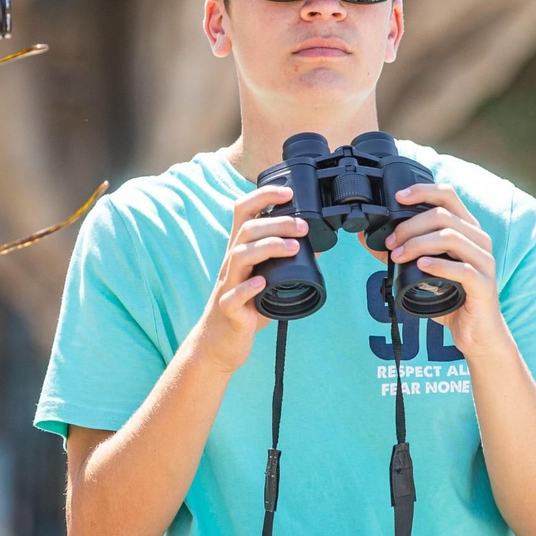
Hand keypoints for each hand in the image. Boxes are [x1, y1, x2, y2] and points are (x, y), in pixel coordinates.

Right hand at [191, 185, 305, 373]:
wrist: (219, 344)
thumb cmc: (244, 309)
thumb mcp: (266, 282)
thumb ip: (286, 265)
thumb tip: (316, 249)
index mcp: (239, 252)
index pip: (243, 212)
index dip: (263, 197)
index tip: (287, 192)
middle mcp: (231, 264)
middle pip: (245, 229)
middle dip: (276, 222)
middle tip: (303, 227)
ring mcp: (227, 285)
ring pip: (239, 255)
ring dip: (268, 247)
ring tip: (293, 248)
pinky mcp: (228, 309)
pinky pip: (234, 295)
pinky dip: (249, 286)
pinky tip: (263, 282)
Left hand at [376, 183, 505, 353]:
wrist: (476, 333)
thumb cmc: (451, 299)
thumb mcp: (423, 272)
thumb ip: (401, 253)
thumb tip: (367, 239)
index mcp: (467, 230)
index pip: (448, 196)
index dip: (422, 191)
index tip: (398, 197)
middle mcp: (479, 240)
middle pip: (443, 215)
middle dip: (410, 226)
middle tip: (390, 243)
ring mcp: (484, 261)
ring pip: (450, 237)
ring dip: (418, 244)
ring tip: (398, 256)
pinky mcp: (484, 284)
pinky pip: (462, 268)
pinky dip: (438, 264)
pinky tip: (421, 266)